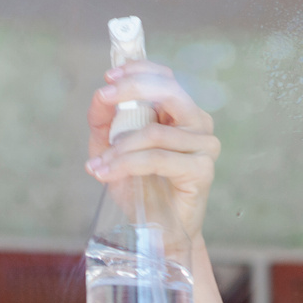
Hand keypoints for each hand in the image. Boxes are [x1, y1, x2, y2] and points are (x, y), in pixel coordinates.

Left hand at [85, 61, 220, 239]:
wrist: (157, 232)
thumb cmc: (139, 188)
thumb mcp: (111, 148)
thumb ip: (104, 120)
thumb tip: (101, 95)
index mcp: (180, 113)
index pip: (166, 78)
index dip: (139, 70)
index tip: (109, 76)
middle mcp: (198, 124)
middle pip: (168, 92)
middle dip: (132, 89)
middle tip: (105, 97)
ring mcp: (204, 146)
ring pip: (155, 132)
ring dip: (120, 147)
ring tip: (97, 165)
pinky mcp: (202, 170)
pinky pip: (158, 158)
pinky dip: (127, 164)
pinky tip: (106, 173)